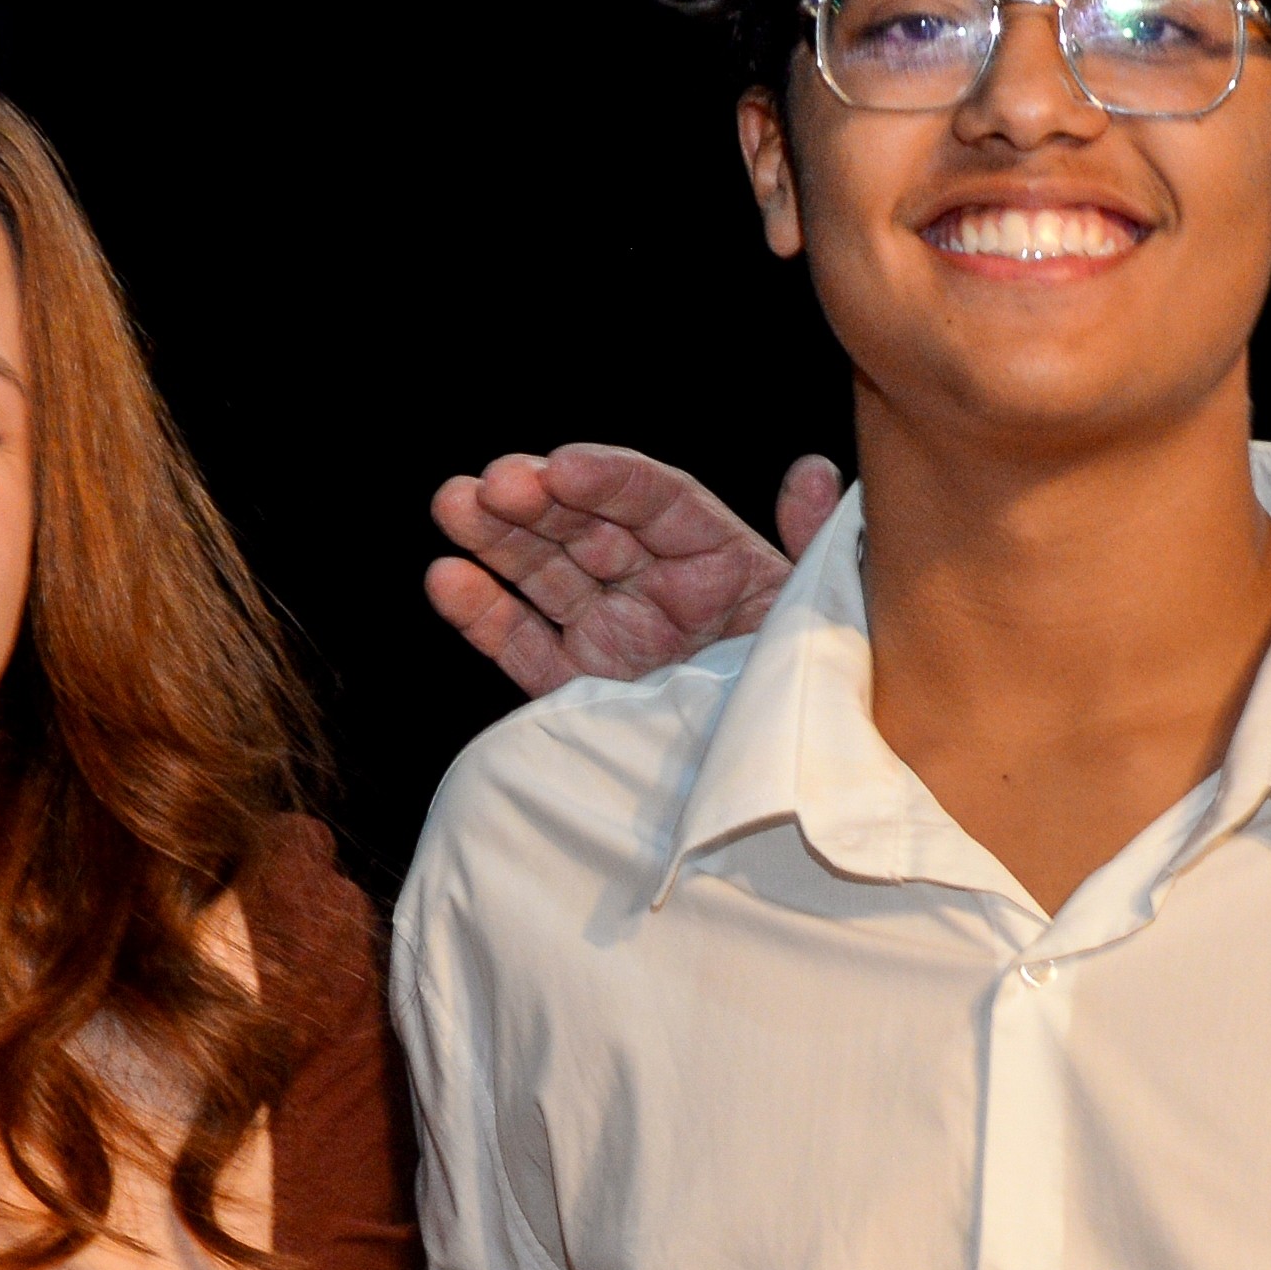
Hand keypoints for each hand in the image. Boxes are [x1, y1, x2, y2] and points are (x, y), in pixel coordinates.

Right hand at [422, 445, 831, 694]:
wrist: (794, 800)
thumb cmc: (816, 693)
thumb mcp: (823, 614)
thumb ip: (812, 542)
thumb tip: (811, 470)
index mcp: (718, 559)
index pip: (656, 501)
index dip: (609, 480)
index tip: (564, 468)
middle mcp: (657, 588)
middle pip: (588, 526)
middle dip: (537, 500)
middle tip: (493, 484)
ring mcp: (613, 634)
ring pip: (546, 573)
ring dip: (497, 537)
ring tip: (452, 503)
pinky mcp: (580, 687)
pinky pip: (525, 646)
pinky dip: (485, 615)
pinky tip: (447, 579)